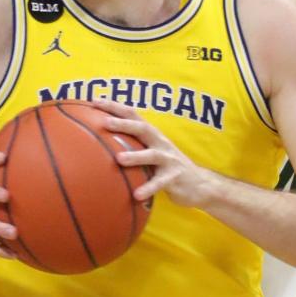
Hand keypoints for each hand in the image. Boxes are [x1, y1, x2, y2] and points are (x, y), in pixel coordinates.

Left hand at [95, 100, 213, 206]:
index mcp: (152, 135)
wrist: (200, 184)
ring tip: (119, 159)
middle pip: (142, 128)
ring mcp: (169, 159)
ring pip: (152, 155)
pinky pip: (160, 183)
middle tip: (104, 122)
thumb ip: (132, 147)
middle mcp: (160, 143)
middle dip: (124, 124)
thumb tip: (99, 146)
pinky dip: (148, 188)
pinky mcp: (175, 177)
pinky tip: (136, 195)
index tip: (94, 101)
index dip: (115, 107)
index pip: (133, 114)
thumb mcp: (151, 154)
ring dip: (135, 156)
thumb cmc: (167, 168)